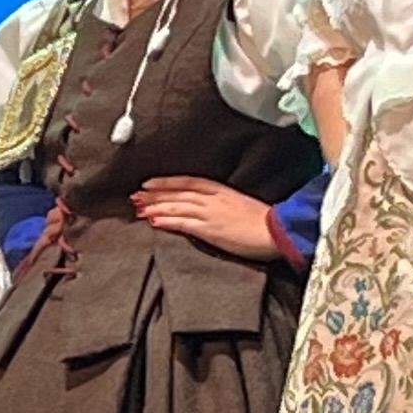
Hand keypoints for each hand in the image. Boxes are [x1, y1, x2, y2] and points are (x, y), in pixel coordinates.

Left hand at [131, 175, 285, 261]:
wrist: (277, 231)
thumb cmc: (263, 221)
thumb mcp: (240, 205)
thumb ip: (220, 204)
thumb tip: (205, 209)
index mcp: (221, 190)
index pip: (187, 182)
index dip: (166, 182)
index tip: (148, 183)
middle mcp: (213, 199)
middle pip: (177, 193)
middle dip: (154, 195)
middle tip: (135, 196)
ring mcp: (211, 213)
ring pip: (177, 206)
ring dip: (156, 207)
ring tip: (138, 208)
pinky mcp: (211, 229)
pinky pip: (184, 223)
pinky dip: (168, 221)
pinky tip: (154, 221)